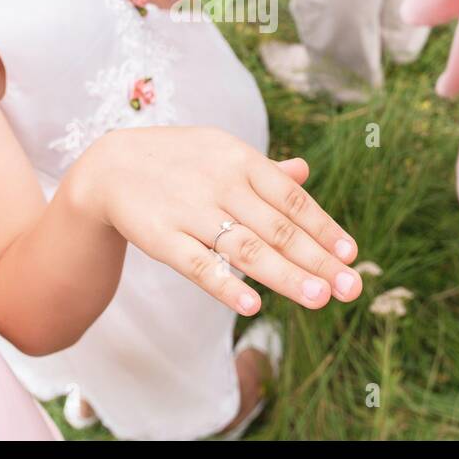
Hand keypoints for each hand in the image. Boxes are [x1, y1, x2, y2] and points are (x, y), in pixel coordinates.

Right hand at [61, 127, 362, 315]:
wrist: (108, 166)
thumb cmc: (177, 163)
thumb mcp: (219, 154)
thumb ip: (262, 171)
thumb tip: (304, 172)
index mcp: (239, 160)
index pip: (291, 198)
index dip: (323, 227)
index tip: (351, 255)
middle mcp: (220, 183)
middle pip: (277, 227)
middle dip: (317, 259)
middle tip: (351, 287)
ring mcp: (190, 210)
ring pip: (245, 247)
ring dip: (285, 275)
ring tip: (319, 298)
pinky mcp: (160, 236)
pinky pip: (197, 263)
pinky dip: (225, 283)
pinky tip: (251, 305)